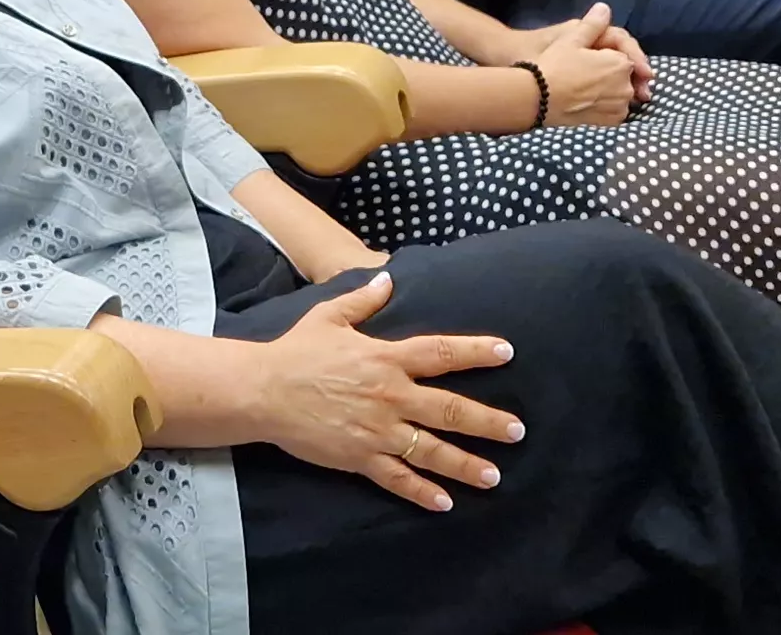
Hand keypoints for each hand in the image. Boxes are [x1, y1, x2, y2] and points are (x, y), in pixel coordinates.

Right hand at [254, 272, 522, 510]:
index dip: (476, 352)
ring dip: (465, 464)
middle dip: (487, 421)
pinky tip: (444, 503)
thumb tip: (389, 277)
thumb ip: (364, 299)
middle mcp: (390, 395)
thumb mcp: (329, 316)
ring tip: (494, 476)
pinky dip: (421, 492)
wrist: (262, 391)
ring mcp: (377, 430)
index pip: (441, 353)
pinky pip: (397, 479)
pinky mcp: (359, 457)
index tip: (507, 353)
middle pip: (449, 409)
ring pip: (431, 450)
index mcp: (386, 357)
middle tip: (518, 431)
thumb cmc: (295, 351)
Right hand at [522, 12, 643, 124]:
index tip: (597, 57)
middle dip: (613, 73)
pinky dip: (607, 106)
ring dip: (612, 90)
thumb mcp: (571, 39)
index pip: (627, 57)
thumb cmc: (554, 66)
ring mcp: (619, 108)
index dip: (611, 55)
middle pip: (625, 77)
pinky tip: (588, 101)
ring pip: (621, 95)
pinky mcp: (610, 124)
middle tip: (589, 72)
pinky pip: (615, 112)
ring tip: (587, 87)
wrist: (537, 99)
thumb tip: (604, 8)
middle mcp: (625, 88)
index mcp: (621, 64)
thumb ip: (593, 24)